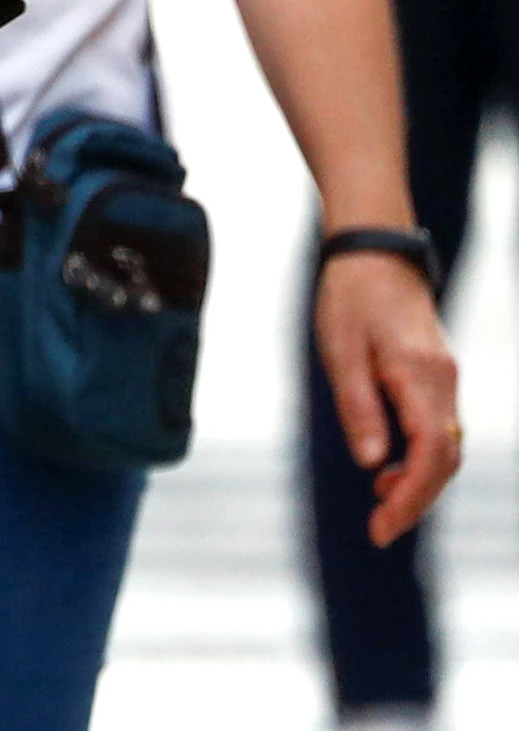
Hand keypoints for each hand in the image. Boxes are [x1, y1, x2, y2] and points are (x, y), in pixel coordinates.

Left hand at [314, 246, 460, 546]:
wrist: (374, 254)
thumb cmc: (350, 298)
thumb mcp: (340, 352)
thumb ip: (359, 408)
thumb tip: (373, 463)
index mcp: (420, 378)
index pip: (431, 454)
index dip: (411, 497)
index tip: (382, 528)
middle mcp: (443, 383)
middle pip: (445, 459)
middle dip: (416, 501)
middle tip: (380, 531)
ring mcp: (444, 380)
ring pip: (444, 447)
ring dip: (418, 481)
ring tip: (379, 505)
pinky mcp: (436, 376)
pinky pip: (437, 428)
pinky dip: (419, 457)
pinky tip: (387, 468)